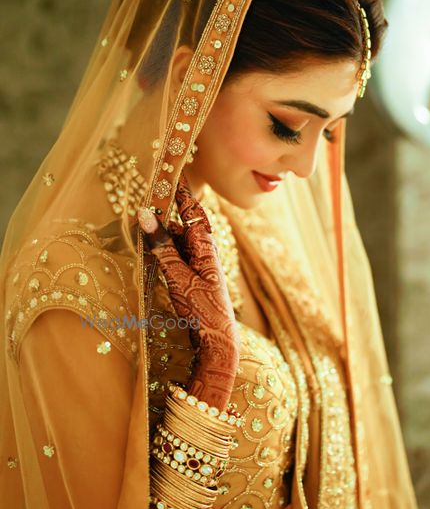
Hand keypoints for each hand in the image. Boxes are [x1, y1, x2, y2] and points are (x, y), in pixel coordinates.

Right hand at [138, 173, 239, 408]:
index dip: (180, 189)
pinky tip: (143, 253)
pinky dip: (157, 252)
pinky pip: (170, 255)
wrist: (217, 340)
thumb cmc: (204, 309)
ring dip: (155, 237)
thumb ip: (162, 247)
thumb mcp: (179, 277)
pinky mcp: (188, 275)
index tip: (171, 168)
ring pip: (171, 240)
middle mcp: (201, 249)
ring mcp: (195, 262)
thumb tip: (145, 216)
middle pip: (176, 224)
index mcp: (204, 244)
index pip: (190, 208)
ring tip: (133, 233)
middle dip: (157, 217)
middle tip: (134, 212)